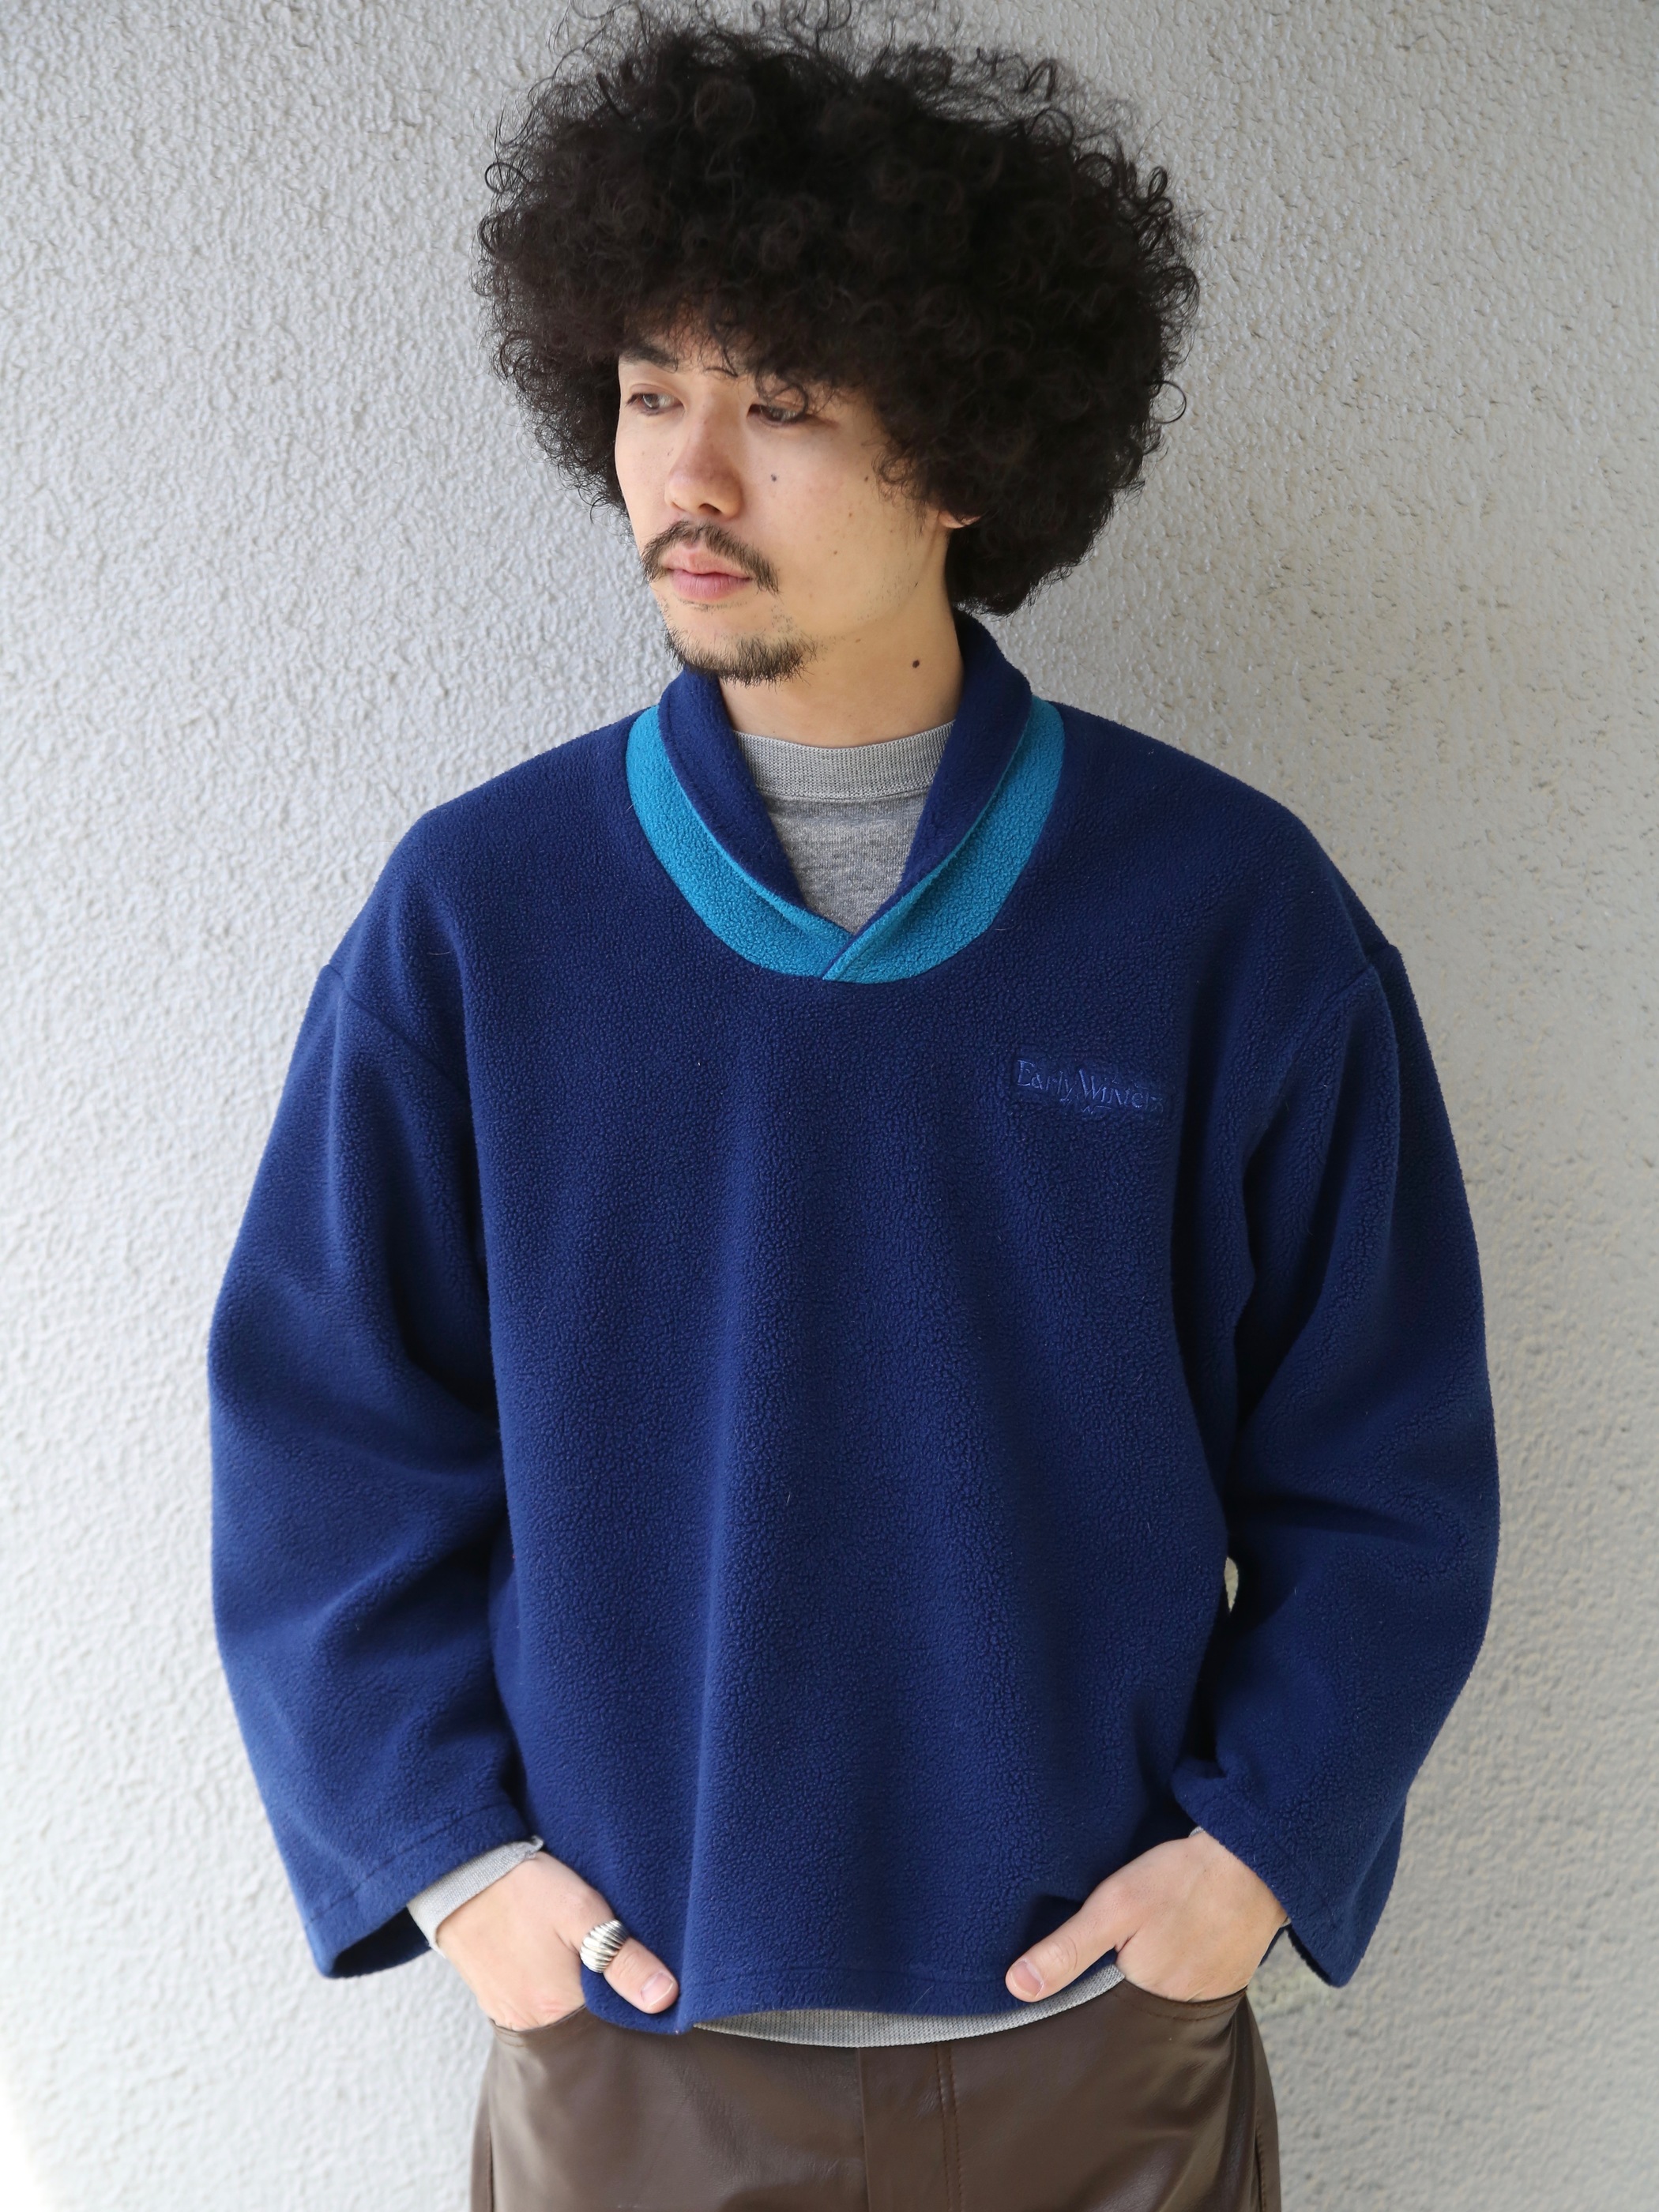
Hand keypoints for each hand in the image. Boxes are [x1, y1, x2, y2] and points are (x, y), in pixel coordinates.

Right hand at [435, 1850, 678, 2028]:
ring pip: (562, 2017)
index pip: (616, 2022)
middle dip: (604, 1997)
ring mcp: (512, 2016)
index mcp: (562, 2007)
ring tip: (581, 1957)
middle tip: (609, 1956)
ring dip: (577, 1994)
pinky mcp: (496, 2003)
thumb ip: (624, 1958)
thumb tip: (664, 1998)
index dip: (633, 1998)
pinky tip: (555, 1962)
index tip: (641, 1971)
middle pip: (588, 2022)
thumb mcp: (583, 1912)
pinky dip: (551, 1991)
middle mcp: (535, 2024)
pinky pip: (535, 2009)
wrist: (460, 1877)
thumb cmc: (525, 1890)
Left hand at [1005, 1830, 1286, 2004]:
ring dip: (1150, 1967)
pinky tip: (1177, 1933)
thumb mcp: (1115, 1905)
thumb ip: (1067, 1949)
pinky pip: (1190, 1980)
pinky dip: (1180, 1961)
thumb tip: (1017, 1986)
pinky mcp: (1228, 1980)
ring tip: (1151, 1931)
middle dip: (1117, 1975)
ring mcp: (1208, 1996)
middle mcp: (1178, 2011)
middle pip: (1129, 2000)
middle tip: (1125, 1932)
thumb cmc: (1183, 1877)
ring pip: (1159, 1991)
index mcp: (1144, 1997)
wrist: (1255, 1860)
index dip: (1085, 1980)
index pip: (1098, 2006)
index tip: (1084, 1954)